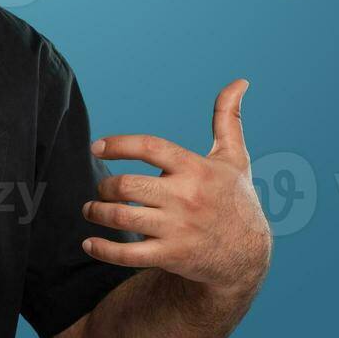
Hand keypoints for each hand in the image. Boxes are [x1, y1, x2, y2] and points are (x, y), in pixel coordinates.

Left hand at [81, 79, 270, 298]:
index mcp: (196, 169)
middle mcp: (186, 197)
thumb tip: (240, 81)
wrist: (248, 256)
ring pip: (123, 219)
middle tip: (100, 190)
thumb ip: (228, 119)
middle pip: (128, 186)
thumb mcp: (234, 158)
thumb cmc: (235, 199)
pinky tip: (90, 243)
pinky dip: (104, 250)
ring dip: (97, 213)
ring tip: (91, 210)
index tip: (97, 148)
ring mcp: (178, 228)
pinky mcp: (172, 255)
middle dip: (105, 187)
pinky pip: (129, 255)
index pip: (150, 148)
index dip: (119, 145)